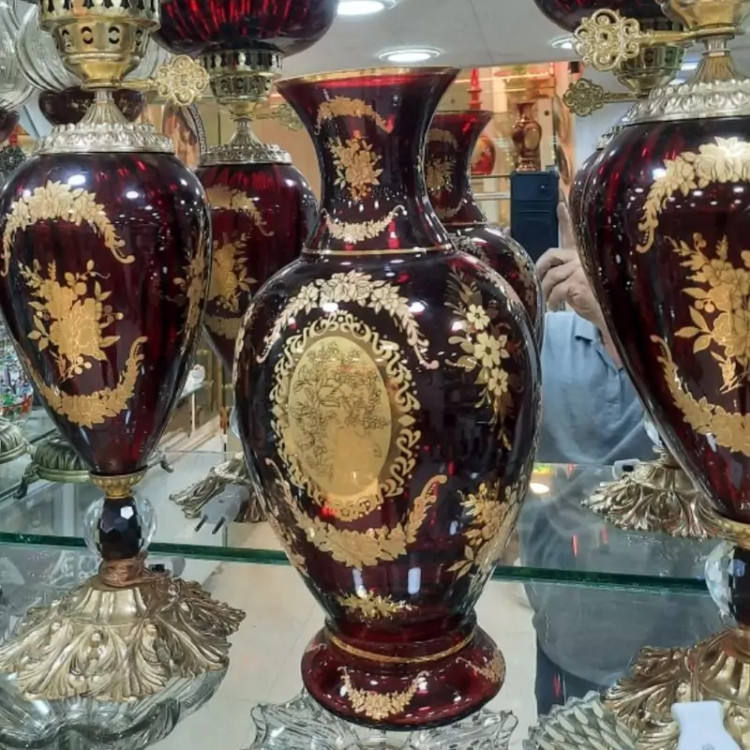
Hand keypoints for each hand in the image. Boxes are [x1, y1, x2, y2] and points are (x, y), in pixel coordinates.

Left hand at [536, 203, 603, 326]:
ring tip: (548, 302)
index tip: (560, 203)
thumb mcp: (583, 283)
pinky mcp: (578, 283)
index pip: (573, 233)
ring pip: (550, 276)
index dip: (565, 218)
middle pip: (552, 255)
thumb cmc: (598, 301)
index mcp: (585, 255)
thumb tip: (546, 276)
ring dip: (545, 291)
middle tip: (537, 281)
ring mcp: (581, 269)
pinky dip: (552, 300)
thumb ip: (569, 274)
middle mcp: (583, 258)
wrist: (615, 316)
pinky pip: (556, 290)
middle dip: (540, 268)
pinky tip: (555, 307)